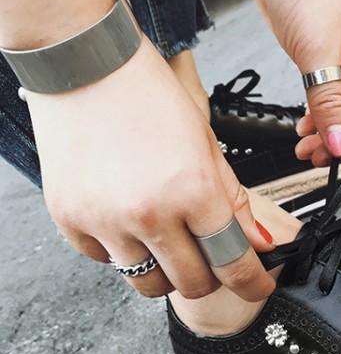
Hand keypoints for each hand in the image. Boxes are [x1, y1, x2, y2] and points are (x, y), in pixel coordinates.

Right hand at [26, 40, 275, 300]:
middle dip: (209, 277)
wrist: (84, 65)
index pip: (233, 262)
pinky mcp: (71, 221)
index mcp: (193, 190)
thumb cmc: (148, 96)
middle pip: (192, 284)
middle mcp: (149, 213)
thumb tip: (257, 242)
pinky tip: (127, 219)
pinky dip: (123, 251)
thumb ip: (233, 201)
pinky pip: (106, 263)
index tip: (256, 288)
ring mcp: (105, 221)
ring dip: (165, 269)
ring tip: (165, 235)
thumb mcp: (206, 145)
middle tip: (208, 256)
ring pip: (147, 284)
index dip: (252, 283)